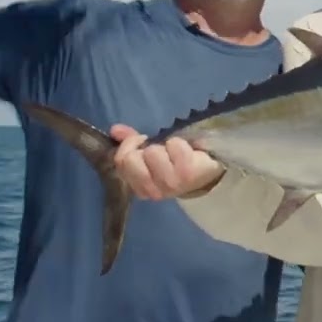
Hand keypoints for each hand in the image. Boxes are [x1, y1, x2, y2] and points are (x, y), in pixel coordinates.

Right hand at [110, 124, 224, 199]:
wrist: (206, 173)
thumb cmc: (175, 162)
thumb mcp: (150, 154)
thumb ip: (130, 143)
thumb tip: (115, 130)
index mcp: (139, 188)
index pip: (121, 161)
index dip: (129, 145)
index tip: (143, 142)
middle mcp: (152, 191)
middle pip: (131, 159)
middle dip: (145, 147)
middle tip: (160, 148)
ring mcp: (170, 184)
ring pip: (152, 152)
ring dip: (164, 146)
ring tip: (175, 153)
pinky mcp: (187, 173)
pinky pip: (174, 146)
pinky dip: (179, 143)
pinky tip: (187, 152)